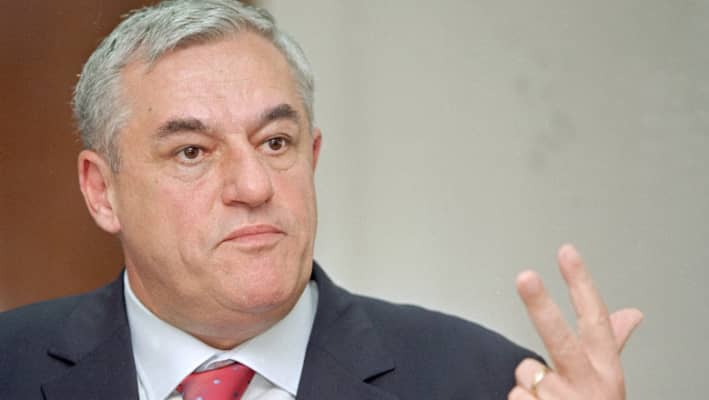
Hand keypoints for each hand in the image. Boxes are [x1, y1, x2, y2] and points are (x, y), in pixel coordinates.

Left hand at [509, 244, 642, 399]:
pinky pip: (514, 394)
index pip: (596, 320)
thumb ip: (613, 344)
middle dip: (541, 305)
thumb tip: (633, 313)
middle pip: (560, 338)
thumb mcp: (608, 380)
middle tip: (525, 276)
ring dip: (530, 385)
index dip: (582, 284)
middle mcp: (587, 386)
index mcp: (606, 372)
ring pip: (527, 371)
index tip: (567, 251)